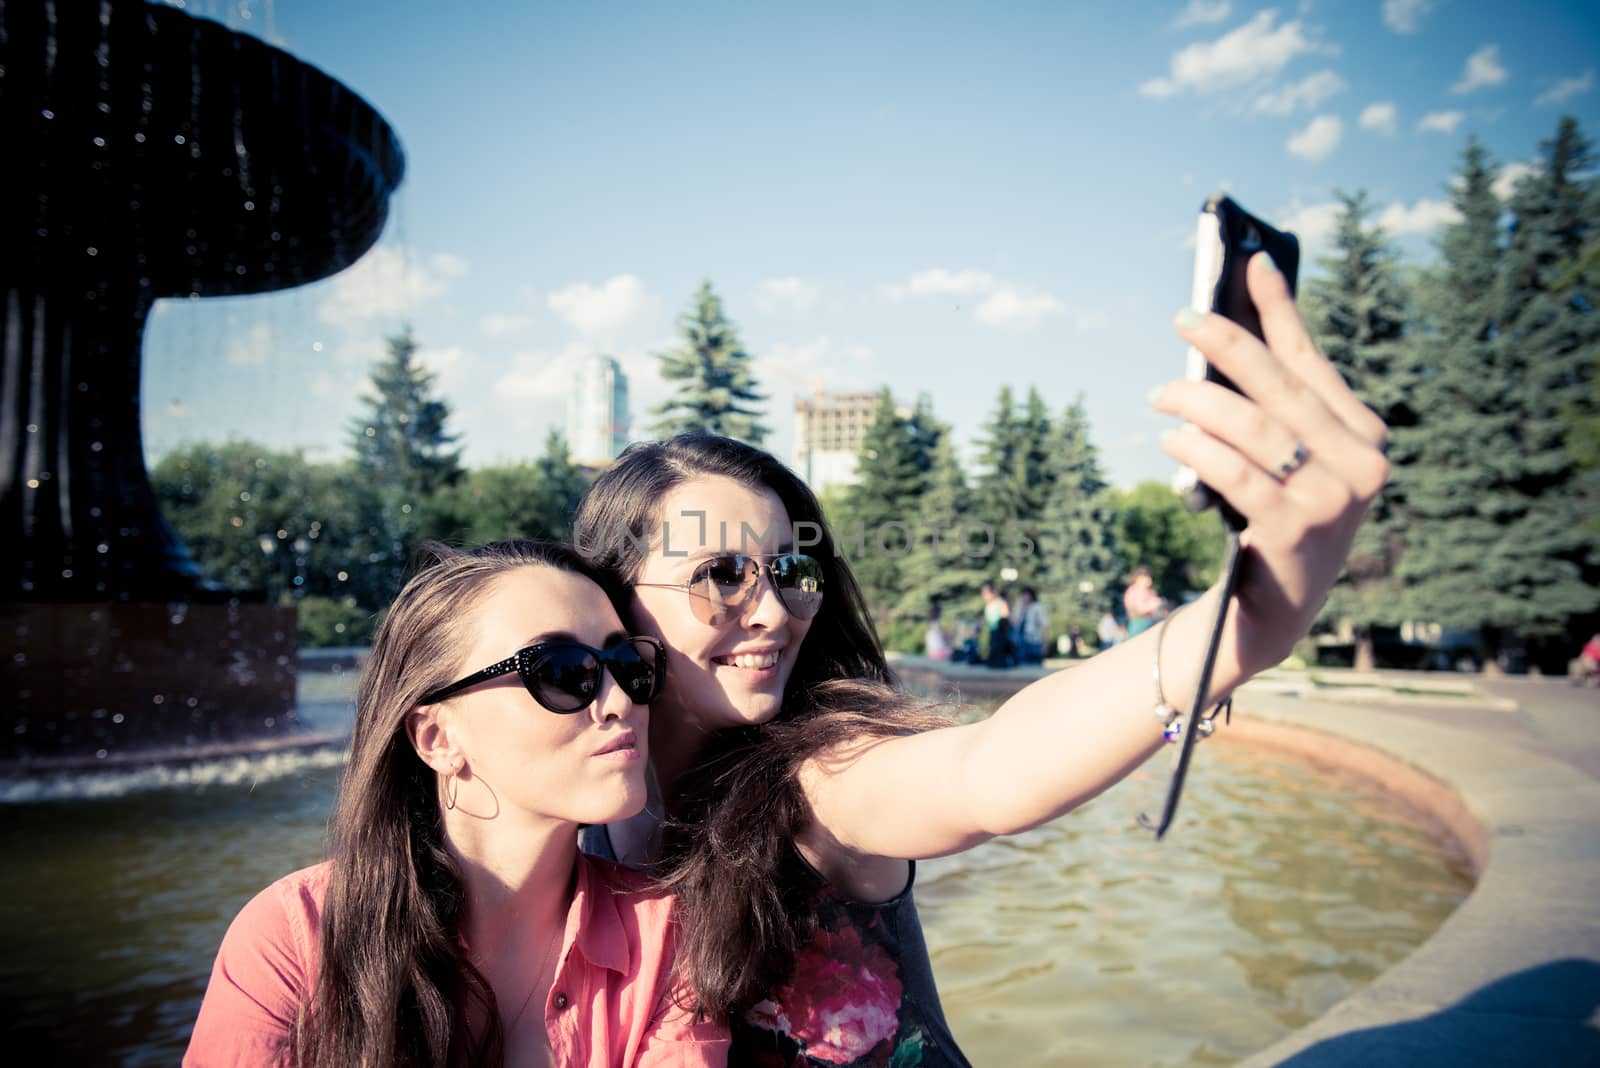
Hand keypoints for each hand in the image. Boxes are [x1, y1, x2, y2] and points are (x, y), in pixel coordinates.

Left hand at [1151, 252, 1388, 675]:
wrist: (1270, 610)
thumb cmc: (1271, 516)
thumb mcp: (1283, 454)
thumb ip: (1269, 398)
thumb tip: (1232, 319)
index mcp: (1366, 434)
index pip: (1311, 360)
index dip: (1276, 310)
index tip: (1248, 263)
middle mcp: (1363, 464)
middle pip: (1281, 386)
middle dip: (1226, 344)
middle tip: (1183, 319)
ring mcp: (1335, 501)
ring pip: (1253, 427)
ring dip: (1196, 401)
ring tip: (1160, 394)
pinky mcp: (1296, 533)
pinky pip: (1236, 473)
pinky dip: (1197, 450)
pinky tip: (1173, 440)